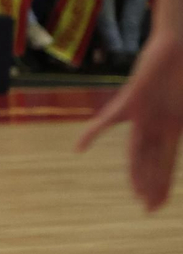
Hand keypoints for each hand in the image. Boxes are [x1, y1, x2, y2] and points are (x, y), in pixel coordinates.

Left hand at [79, 30, 182, 209]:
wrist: (176, 45)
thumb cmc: (182, 77)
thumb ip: (182, 123)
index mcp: (173, 127)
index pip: (167, 163)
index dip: (163, 184)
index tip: (158, 205)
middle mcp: (156, 125)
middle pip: (153, 162)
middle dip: (152, 185)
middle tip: (148, 209)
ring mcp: (143, 115)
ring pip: (139, 150)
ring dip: (138, 172)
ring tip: (136, 193)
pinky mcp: (130, 100)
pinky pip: (108, 120)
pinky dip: (93, 133)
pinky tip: (80, 147)